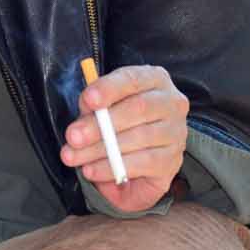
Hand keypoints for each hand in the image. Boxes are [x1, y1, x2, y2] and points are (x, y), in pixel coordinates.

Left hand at [60, 63, 188, 211]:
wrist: (140, 154)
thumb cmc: (118, 120)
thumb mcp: (103, 106)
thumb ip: (95, 106)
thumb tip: (87, 113)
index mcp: (154, 79)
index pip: (133, 78)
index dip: (109, 88)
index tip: (87, 100)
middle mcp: (171, 103)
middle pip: (138, 109)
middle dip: (100, 124)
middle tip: (73, 137)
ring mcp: (176, 133)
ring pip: (139, 138)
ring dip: (100, 150)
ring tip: (73, 156)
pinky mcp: (172, 161)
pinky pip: (141, 164)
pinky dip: (111, 168)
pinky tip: (91, 170)